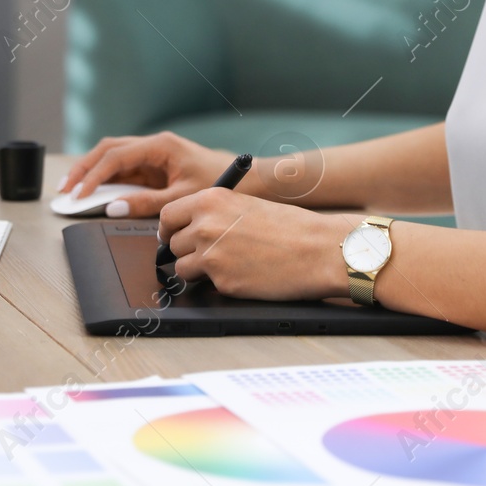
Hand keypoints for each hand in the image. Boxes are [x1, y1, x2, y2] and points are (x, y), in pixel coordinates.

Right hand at [59, 132, 233, 216]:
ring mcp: (151, 155)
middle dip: (83, 168)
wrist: (246, 179)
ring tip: (70, 190)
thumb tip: (113, 206)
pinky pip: (123, 170)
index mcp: (160, 146)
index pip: (117, 156)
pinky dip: (105, 180)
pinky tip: (92, 192)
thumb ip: (146, 203)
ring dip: (91, 171)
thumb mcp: (181, 198)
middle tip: (65, 189)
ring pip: (111, 157)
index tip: (80, 193)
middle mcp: (153, 146)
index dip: (94, 175)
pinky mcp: (153, 166)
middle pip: (107, 150)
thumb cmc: (219, 183)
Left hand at [157, 190, 351, 300]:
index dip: (169, 229)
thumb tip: (188, 228)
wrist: (317, 250)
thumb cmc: (290, 227)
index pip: (167, 215)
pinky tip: (241, 273)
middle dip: (185, 250)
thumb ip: (213, 214)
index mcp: (210, 200)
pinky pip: (205, 284)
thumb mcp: (245, 206)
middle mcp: (204, 225)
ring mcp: (210, 255)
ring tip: (227, 264)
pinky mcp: (221, 281)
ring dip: (197, 269)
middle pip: (172, 243)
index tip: (172, 236)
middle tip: (205, 253)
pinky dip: (217, 282)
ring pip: (182, 267)